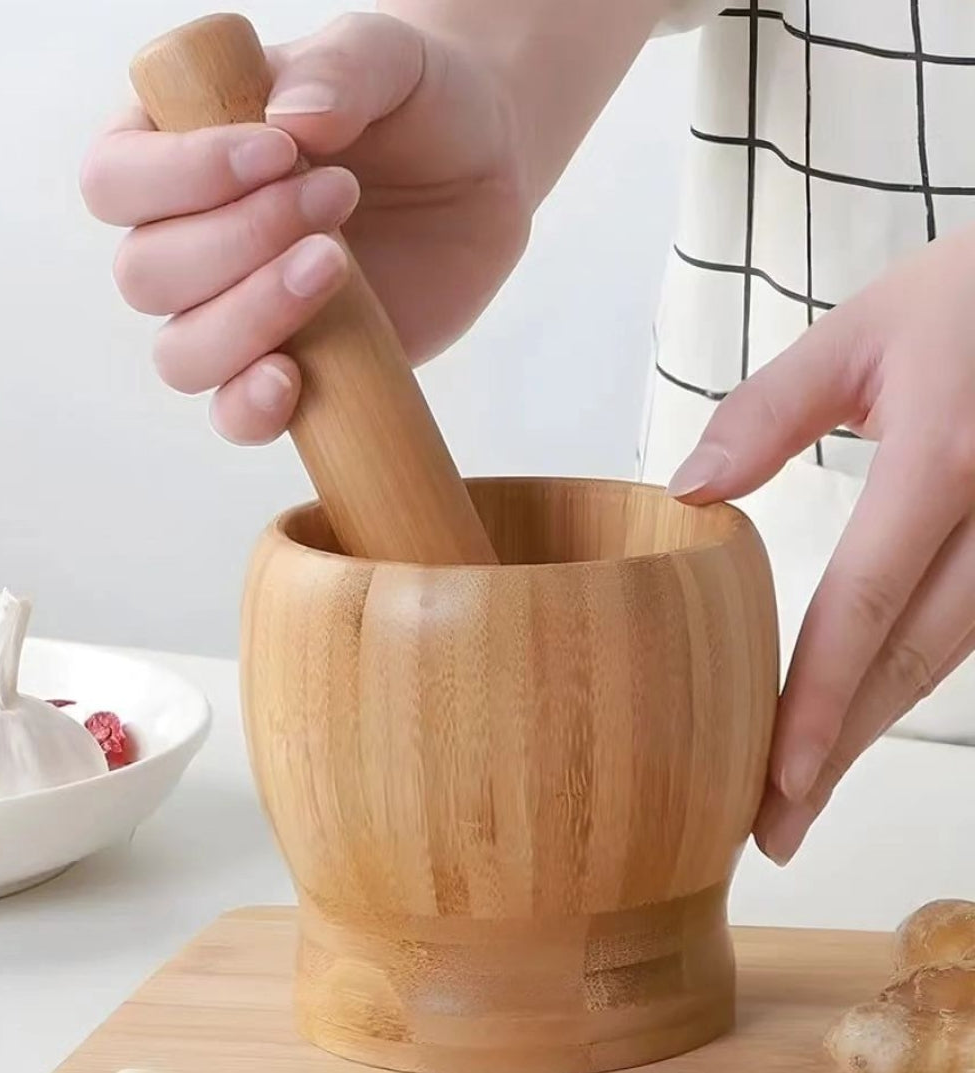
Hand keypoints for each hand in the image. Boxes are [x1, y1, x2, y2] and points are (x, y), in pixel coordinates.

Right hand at [80, 13, 529, 444]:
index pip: (115, 179)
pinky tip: (294, 380)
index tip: (280, 152)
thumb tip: (289, 120)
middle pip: (144, 274)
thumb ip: (340, 68)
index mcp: (176, 151)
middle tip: (341, 194)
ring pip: (181, 354)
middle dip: (240, 240)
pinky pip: (233, 415)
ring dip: (249, 318)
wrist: (480, 171)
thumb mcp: (390, 58)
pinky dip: (251, 408)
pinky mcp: (288, 368)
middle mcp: (189, 240)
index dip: (180, 176)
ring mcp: (234, 315)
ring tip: (336, 265)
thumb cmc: (417, 101)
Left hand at [667, 226, 974, 864]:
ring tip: (805, 789)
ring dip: (873, 727)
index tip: (775, 782)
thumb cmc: (967, 295)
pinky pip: (967, 627)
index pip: (865, 606)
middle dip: (842, 750)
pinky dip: (909, 677)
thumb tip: (688, 492)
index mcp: (943, 462)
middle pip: (911, 660)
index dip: (819, 703)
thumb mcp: (858, 333)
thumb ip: (768, 410)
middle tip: (777, 827)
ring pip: (945, 657)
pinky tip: (863, 711)